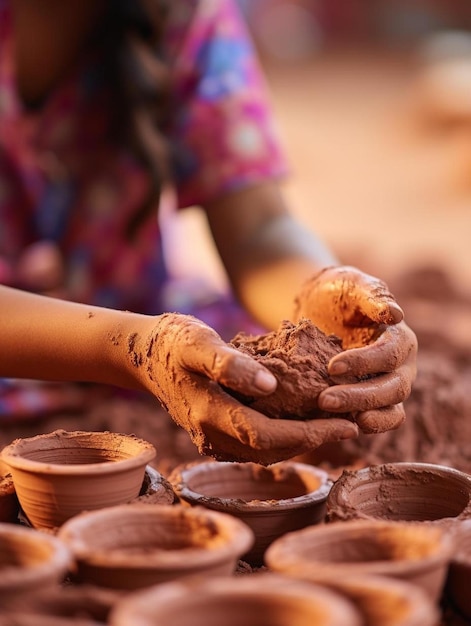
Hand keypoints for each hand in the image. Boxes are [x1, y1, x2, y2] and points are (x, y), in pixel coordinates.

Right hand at [135, 313, 358, 463]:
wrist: (141, 356)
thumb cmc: (172, 342)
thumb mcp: (197, 341)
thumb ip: (230, 364)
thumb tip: (271, 385)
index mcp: (210, 413)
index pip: (268, 435)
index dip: (310, 433)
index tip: (347, 423)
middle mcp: (211, 435)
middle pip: (272, 450)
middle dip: (314, 440)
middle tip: (353, 424)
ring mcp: (211, 438)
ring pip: (265, 451)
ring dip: (302, 441)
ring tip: (336, 424)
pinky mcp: (214, 433)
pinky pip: (255, 443)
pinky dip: (284, 436)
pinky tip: (303, 420)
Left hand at [294, 266, 417, 433]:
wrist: (318, 309)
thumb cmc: (337, 293)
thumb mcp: (351, 284)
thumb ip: (372, 295)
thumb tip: (395, 314)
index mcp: (400, 340)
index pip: (390, 355)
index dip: (364, 363)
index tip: (332, 367)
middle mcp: (401, 368)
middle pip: (392, 389)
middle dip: (360, 396)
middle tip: (325, 399)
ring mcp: (387, 388)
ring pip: (389, 411)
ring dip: (362, 415)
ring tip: (331, 416)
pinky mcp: (369, 403)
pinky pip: (376, 421)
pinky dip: (358, 426)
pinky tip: (332, 425)